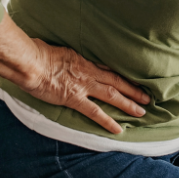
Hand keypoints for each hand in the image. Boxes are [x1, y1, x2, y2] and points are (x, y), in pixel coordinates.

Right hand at [21, 39, 150, 134]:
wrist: (30, 63)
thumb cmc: (37, 52)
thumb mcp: (56, 47)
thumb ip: (63, 54)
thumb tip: (60, 54)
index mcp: (84, 59)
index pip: (108, 68)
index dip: (123, 75)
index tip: (134, 79)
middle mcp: (88, 72)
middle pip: (116, 81)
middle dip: (134, 90)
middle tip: (148, 97)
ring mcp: (83, 86)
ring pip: (112, 95)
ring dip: (129, 104)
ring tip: (142, 112)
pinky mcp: (75, 98)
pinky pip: (95, 112)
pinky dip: (108, 121)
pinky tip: (118, 130)